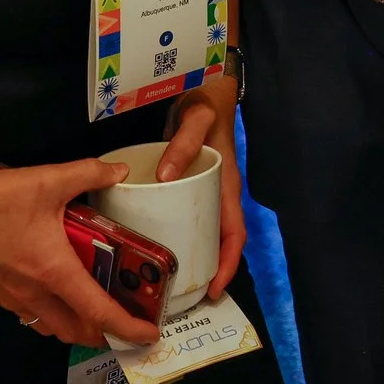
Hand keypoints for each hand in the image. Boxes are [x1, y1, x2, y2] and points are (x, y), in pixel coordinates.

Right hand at [0, 156, 156, 349]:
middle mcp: (33, 294)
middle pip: (75, 330)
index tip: (150, 334)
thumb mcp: (47, 179)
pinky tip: (45, 288)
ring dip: (73, 325)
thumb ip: (88, 174)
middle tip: (122, 321)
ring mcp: (8, 299)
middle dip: (103, 333)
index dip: (127, 326)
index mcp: (54, 272)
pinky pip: (26, 313)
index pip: (99, 311)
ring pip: (48, 326)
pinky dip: (45, 311)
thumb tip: (120, 171)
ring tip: (87, 308)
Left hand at [158, 80, 244, 300]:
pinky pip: (182, 218)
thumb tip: (165, 175)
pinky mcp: (185, 187)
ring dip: (189, 256)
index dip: (228, 265)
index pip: (234, 236)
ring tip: (162, 279)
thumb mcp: (196, 120)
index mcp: (226, 188)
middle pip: (217, 242)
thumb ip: (184, 143)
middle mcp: (216, 196)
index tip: (214, 291)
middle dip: (206, 271)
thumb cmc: (205, 106)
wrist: (203, 87)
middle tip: (179, 296)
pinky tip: (149, 243)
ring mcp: (202, 193)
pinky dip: (172, 234)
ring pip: (199, 232)